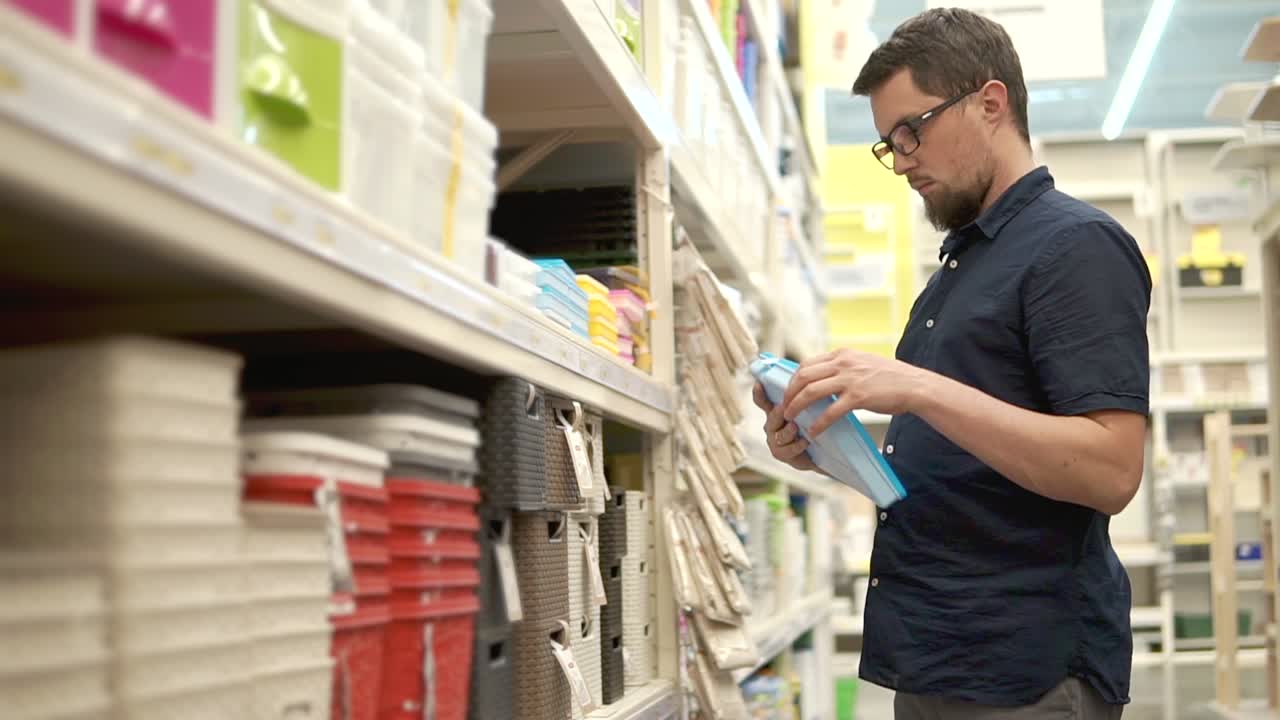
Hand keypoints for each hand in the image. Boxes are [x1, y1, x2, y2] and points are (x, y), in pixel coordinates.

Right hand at [753, 382, 818, 471]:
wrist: (822, 451)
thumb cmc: (813, 426)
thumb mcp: (810, 409)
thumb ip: (804, 398)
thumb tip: (810, 380)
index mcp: (775, 410)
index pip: (763, 400)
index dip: (759, 393)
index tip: (759, 384)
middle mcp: (772, 424)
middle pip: (771, 416)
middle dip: (778, 412)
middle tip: (784, 407)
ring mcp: (775, 439)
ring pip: (779, 434)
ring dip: (788, 430)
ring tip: (795, 427)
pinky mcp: (781, 453)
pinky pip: (786, 449)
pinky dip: (796, 445)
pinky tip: (805, 441)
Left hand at [781, 349, 925, 435]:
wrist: (914, 385)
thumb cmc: (890, 378)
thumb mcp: (863, 363)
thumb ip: (844, 367)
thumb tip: (825, 377)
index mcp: (842, 354)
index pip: (807, 364)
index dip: (793, 379)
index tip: (788, 393)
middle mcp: (843, 363)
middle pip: (803, 376)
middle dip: (789, 393)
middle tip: (784, 407)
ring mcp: (850, 379)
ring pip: (811, 391)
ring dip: (796, 406)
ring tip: (791, 418)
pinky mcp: (858, 396)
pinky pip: (830, 411)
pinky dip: (818, 423)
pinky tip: (813, 432)